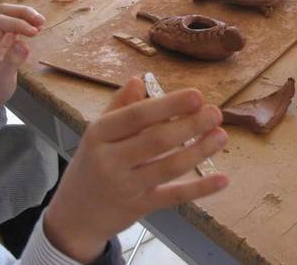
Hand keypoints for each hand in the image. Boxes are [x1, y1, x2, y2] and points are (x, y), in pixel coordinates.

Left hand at [0, 4, 44, 113]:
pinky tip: (37, 28)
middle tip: (40, 21)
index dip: (18, 23)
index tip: (34, 33)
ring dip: (26, 15)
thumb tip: (24, 45)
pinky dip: (27, 22)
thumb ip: (11, 62)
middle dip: (22, 12)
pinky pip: (15, 23)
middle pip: (3, 11)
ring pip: (9, 14)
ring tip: (41, 23)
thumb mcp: (2, 79)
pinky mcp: (5, 39)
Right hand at [44, 79, 229, 262]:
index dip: (168, 105)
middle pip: (156, 141)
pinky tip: (223, 179)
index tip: (197, 95)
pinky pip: (173, 197)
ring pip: (168, 167)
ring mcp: (125, 186)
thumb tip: (139, 80)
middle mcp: (110, 160)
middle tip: (215, 113)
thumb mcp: (97, 133)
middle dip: (190, 125)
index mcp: (99, 134)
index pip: (136, 116)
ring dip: (199, 151)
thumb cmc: (91, 165)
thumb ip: (119, 107)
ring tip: (221, 135)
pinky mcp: (139, 207)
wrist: (73, 216)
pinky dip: (200, 189)